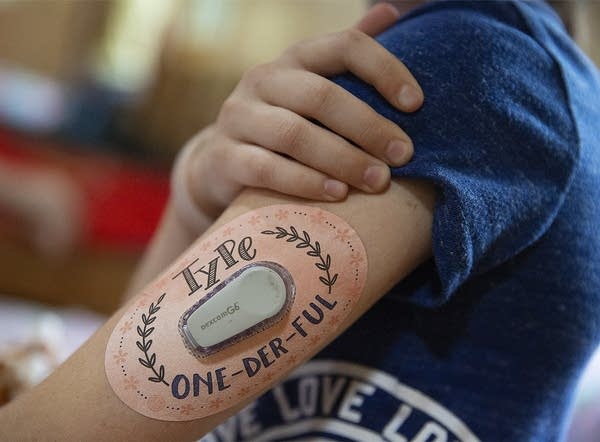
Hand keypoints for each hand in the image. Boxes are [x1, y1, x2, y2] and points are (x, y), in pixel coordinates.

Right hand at [172, 3, 423, 232]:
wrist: (223, 160)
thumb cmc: (284, 121)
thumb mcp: (313, 85)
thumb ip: (348, 55)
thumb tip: (389, 9)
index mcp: (294, 58)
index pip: (345, 46)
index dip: (384, 70)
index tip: (416, 104)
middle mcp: (263, 79)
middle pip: (321, 96)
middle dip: (368, 127)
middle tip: (403, 156)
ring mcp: (239, 117)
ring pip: (294, 135)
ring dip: (342, 160)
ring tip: (378, 181)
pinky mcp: (224, 156)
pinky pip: (267, 169)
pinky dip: (305, 183)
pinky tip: (337, 195)